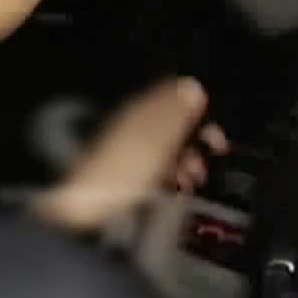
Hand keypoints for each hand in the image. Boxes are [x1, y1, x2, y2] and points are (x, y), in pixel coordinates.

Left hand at [34, 78, 228, 231]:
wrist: (80, 212)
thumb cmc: (121, 175)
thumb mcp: (155, 142)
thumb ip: (175, 115)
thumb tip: (194, 86)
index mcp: (140, 112)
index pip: (175, 98)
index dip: (201, 112)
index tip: (217, 135)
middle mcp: (134, 125)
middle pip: (173, 123)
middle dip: (196, 138)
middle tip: (212, 158)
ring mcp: (128, 149)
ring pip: (167, 145)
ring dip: (187, 159)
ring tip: (196, 179)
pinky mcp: (125, 172)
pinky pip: (157, 164)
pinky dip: (172, 172)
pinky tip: (178, 187)